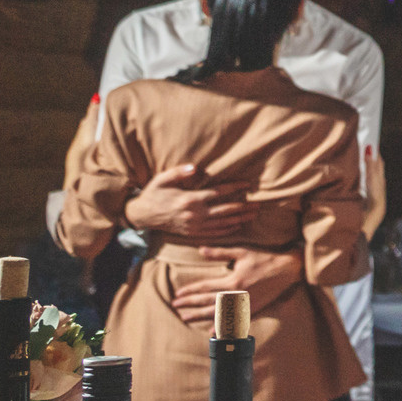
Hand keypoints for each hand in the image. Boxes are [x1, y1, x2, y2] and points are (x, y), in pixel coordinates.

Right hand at [123, 163, 253, 238]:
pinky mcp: (192, 233)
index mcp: (189, 199)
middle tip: (259, 204)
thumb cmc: (154, 194)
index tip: (248, 184)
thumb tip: (195, 167)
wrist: (143, 216)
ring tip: (254, 215)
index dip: (234, 187)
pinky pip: (214, 233)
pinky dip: (227, 230)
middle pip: (225, 210)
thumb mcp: (162, 180)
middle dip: (243, 207)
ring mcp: (194, 225)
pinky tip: (238, 226)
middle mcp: (194, 214)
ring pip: (222, 223)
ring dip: (239, 219)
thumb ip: (178, 172)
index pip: (218, 192)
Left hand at [167, 247, 302, 325]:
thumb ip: (220, 253)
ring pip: (218, 313)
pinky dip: (222, 327)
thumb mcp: (242, 252)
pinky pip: (234, 320)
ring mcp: (245, 304)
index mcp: (233, 280)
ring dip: (200, 316)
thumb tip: (200, 250)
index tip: (178, 294)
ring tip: (186, 318)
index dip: (190, 291)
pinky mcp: (253, 309)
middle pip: (208, 301)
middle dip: (190, 304)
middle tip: (175, 307)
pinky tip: (212, 332)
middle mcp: (237, 294)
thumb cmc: (265, 258)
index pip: (206, 287)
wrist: (289, 269)